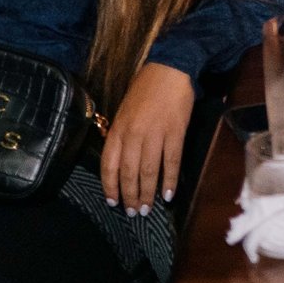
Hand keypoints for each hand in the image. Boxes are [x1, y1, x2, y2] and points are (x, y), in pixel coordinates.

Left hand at [102, 63, 195, 214]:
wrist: (170, 70)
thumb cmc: (145, 90)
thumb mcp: (124, 112)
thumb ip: (120, 136)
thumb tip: (120, 161)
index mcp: (117, 129)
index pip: (108, 166)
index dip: (110, 187)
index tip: (114, 202)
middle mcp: (133, 135)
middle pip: (128, 173)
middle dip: (130, 196)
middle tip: (134, 213)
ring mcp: (154, 134)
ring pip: (148, 172)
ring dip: (148, 194)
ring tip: (148, 209)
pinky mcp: (175, 133)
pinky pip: (171, 162)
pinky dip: (169, 180)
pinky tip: (169, 194)